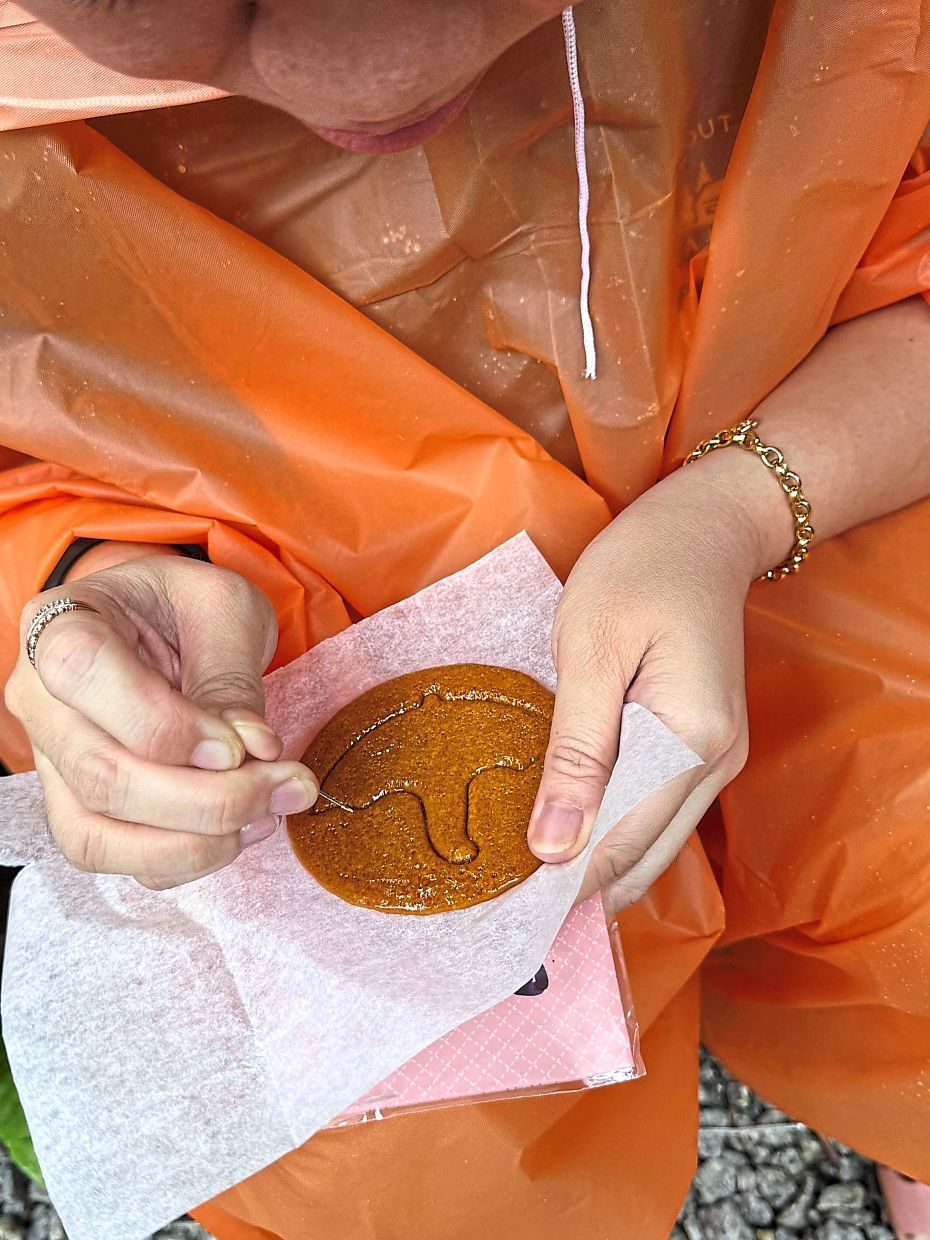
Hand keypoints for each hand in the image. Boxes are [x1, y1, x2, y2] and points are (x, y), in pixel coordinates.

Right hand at [5, 554, 318, 888]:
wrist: (164, 623)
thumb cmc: (187, 606)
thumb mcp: (223, 610)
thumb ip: (230, 678)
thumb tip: (252, 752)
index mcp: (62, 622)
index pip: (85, 674)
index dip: (166, 726)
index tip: (238, 745)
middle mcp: (39, 698)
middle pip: (99, 775)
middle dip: (205, 799)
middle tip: (283, 785)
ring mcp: (51, 761)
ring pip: (95, 835)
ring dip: (193, 843)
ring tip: (267, 814)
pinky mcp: (78, 805)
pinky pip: (114, 857)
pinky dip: (184, 857)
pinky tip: (242, 829)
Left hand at [527, 451, 781, 910]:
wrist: (703, 528)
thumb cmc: (639, 571)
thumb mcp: (590, 650)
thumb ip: (577, 752)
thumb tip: (554, 847)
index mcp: (690, 742)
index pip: (620, 844)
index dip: (562, 888)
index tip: (501, 923)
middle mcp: (716, 765)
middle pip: (643, 860)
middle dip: (577, 894)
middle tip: (502, 918)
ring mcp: (717, 759)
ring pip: (653, 845)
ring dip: (595, 869)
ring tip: (522, 890)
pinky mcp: (704, 747)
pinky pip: (657, 814)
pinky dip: (614, 835)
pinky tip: (568, 839)